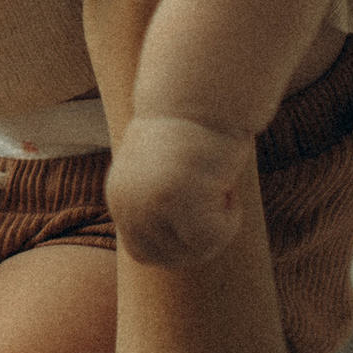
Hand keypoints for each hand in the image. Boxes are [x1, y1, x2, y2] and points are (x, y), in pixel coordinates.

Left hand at [107, 111, 254, 265]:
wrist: (200, 94)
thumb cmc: (192, 127)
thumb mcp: (165, 170)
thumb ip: (163, 204)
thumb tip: (185, 245)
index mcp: (121, 196)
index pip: (142, 252)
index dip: (176, 247)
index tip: (200, 221)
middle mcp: (128, 204)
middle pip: (166, 259)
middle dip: (198, 246)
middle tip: (219, 211)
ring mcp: (150, 204)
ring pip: (191, 252)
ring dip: (217, 231)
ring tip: (223, 192)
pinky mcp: (177, 201)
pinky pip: (212, 238)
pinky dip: (230, 222)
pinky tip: (230, 189)